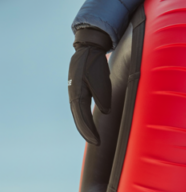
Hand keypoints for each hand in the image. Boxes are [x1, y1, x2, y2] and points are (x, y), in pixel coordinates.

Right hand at [68, 27, 112, 144]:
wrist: (87, 49)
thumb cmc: (95, 63)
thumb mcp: (102, 79)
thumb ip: (103, 96)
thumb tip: (105, 111)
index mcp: (78, 93)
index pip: (83, 117)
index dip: (90, 130)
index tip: (97, 141)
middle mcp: (74, 94)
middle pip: (79, 118)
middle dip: (87, 132)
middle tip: (97, 143)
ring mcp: (74, 92)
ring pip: (78, 114)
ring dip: (84, 126)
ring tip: (93, 137)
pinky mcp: (78, 90)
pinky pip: (80, 108)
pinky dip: (83, 118)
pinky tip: (88, 123)